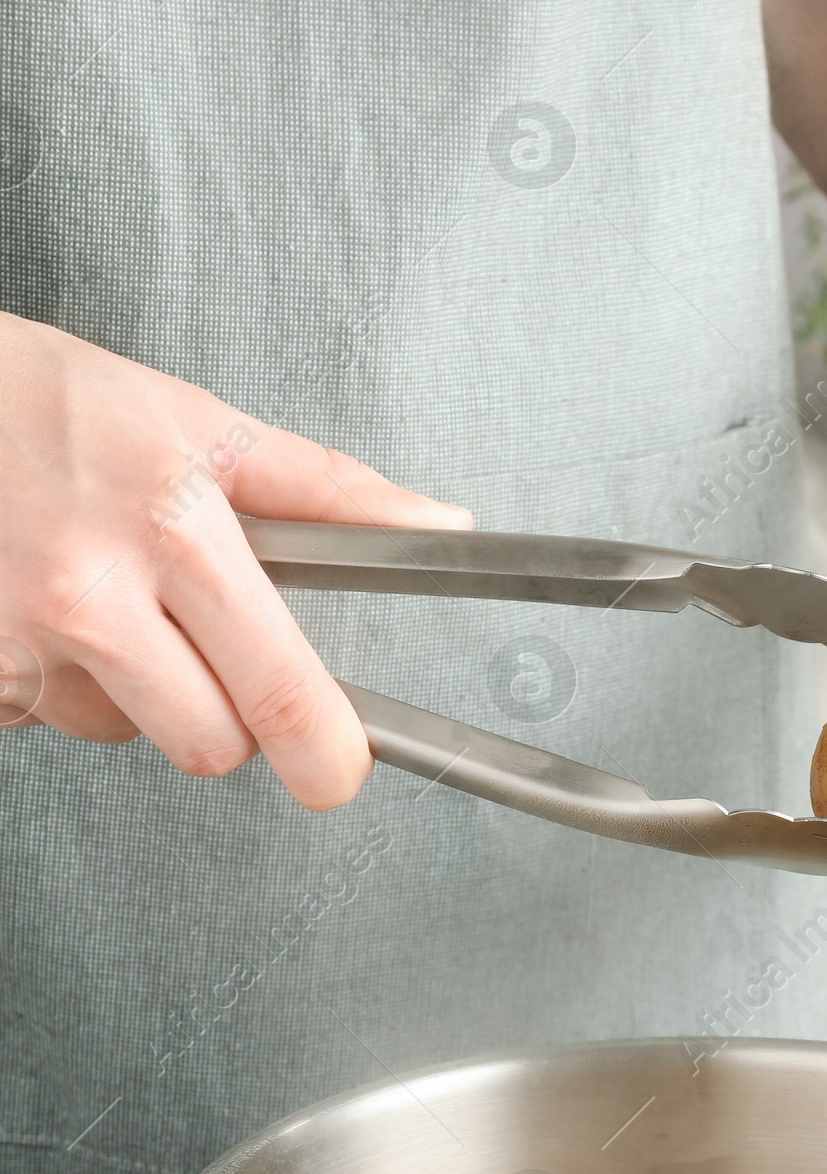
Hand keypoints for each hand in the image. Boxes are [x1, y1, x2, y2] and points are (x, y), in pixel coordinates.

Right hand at [0, 311, 470, 806]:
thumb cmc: (48, 402)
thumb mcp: (199, 421)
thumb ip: (326, 492)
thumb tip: (438, 524)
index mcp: (171, 530)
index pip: (275, 688)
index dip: (321, 749)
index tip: (337, 772)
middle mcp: (89, 596)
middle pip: (207, 745)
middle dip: (220, 714)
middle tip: (198, 641)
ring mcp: (19, 646)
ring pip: (120, 733)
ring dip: (125, 687)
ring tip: (94, 591)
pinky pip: (43, 716)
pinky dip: (52, 679)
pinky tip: (36, 605)